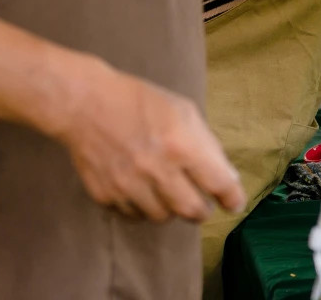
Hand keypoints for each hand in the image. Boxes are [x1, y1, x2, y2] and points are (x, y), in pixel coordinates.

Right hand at [46, 59, 242, 222]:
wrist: (85, 105)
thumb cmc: (141, 102)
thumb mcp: (184, 111)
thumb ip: (207, 144)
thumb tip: (226, 176)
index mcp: (181, 145)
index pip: (217, 183)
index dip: (231, 198)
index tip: (234, 204)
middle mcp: (156, 170)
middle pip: (191, 210)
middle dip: (202, 211)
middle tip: (203, 205)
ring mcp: (128, 186)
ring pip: (162, 217)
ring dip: (171, 209)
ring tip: (169, 192)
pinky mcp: (105, 195)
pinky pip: (133, 215)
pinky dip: (143, 208)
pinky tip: (143, 191)